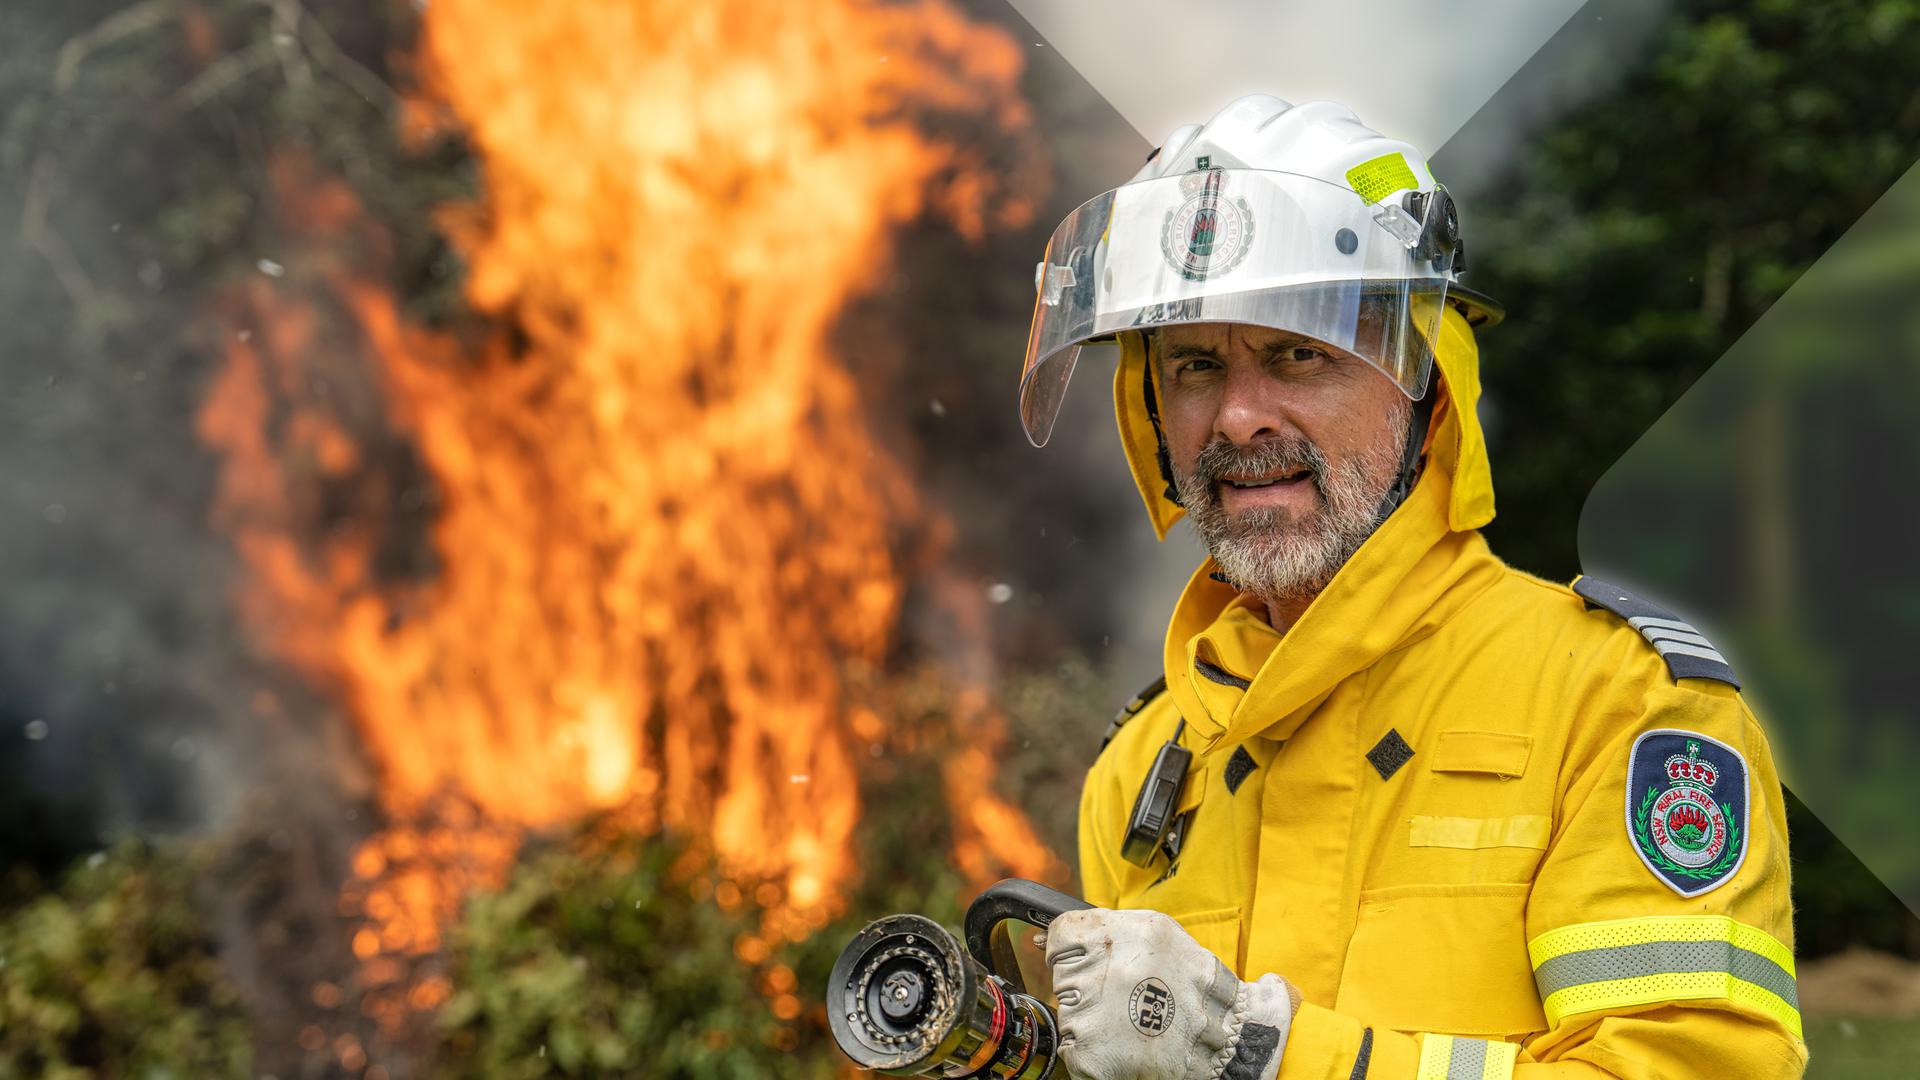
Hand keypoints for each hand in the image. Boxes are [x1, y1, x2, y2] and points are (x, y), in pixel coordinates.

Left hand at [1044, 908, 1296, 1079]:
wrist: (1226, 1035)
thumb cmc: (1188, 980)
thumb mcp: (1155, 932)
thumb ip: (1104, 927)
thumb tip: (1045, 938)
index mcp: (1117, 936)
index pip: (1061, 934)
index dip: (1070, 948)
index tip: (1085, 958)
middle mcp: (1103, 973)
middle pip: (1062, 973)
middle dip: (1087, 983)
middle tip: (1124, 994)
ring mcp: (1094, 1017)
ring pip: (1068, 1010)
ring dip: (1091, 1015)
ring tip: (1130, 1018)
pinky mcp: (1090, 1054)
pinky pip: (1072, 1045)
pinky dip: (1093, 1045)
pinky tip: (1123, 1041)